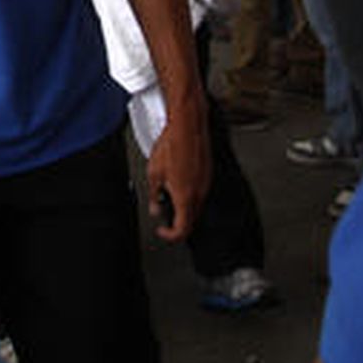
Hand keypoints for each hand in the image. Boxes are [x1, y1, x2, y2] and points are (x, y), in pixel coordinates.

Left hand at [146, 95, 210, 241]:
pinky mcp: (209, 174)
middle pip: (191, 220)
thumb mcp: (154, 174)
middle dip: (176, 221)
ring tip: (168, 191)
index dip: (170, 235)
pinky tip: (178, 179)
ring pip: (196, 206)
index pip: (182, 230)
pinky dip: (189, 193)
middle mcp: (200, 194)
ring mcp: (206, 184)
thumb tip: (155, 209)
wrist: (188, 127)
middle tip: (163, 213)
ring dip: (183, 206)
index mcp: (185, 198)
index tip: (162, 231)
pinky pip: (200, 191)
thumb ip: (155, 196)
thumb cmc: (171, 146)